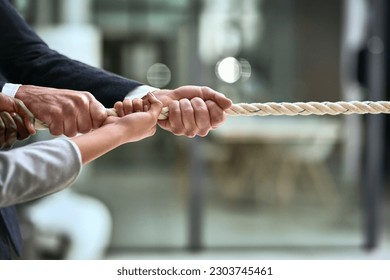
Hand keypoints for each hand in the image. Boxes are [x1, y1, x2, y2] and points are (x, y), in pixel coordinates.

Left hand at [0, 93, 35, 148]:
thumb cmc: (2, 102)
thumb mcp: (19, 106)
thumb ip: (29, 118)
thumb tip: (33, 132)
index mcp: (17, 131)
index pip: (26, 134)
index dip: (22, 123)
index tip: (13, 113)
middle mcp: (10, 137)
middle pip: (21, 134)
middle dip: (15, 120)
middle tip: (7, 113)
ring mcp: (2, 139)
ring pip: (12, 132)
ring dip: (6, 119)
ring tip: (0, 115)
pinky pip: (1, 129)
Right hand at [15, 85, 106, 136]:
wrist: (32, 96)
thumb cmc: (58, 102)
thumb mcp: (78, 101)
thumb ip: (91, 111)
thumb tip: (105, 126)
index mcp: (87, 98)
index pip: (102, 117)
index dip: (95, 124)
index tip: (88, 124)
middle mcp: (79, 101)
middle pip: (87, 129)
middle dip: (77, 129)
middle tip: (67, 121)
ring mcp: (67, 107)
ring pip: (72, 132)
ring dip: (64, 130)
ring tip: (59, 120)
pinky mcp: (55, 113)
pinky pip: (59, 132)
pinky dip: (53, 129)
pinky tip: (51, 121)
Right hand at [107, 93, 162, 141]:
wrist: (116, 132)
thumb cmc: (134, 127)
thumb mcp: (152, 118)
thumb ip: (157, 106)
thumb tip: (151, 95)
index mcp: (150, 123)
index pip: (150, 105)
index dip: (146, 106)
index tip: (143, 113)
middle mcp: (140, 120)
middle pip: (139, 102)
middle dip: (136, 106)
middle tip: (134, 115)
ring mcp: (129, 117)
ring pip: (130, 101)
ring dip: (127, 107)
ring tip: (125, 116)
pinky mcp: (119, 114)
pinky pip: (121, 103)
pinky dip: (119, 108)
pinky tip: (119, 116)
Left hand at [118, 86, 232, 136]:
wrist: (169, 97)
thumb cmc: (188, 96)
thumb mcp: (205, 93)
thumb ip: (218, 98)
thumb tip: (229, 104)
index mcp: (212, 122)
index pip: (219, 118)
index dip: (212, 106)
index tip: (207, 101)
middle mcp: (203, 129)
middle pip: (204, 115)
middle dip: (196, 102)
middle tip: (193, 101)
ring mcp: (190, 131)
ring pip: (189, 114)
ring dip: (184, 104)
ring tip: (182, 104)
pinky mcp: (177, 130)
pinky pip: (177, 115)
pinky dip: (175, 106)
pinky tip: (174, 108)